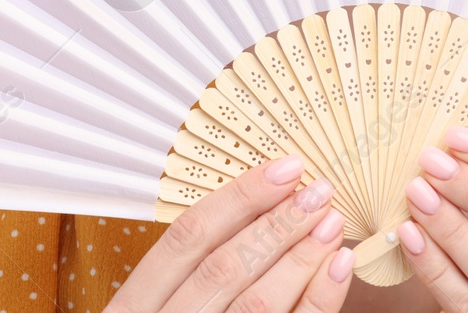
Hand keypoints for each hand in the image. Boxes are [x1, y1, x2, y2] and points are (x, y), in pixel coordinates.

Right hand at [106, 154, 354, 312]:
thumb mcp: (153, 312)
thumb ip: (188, 276)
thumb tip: (256, 211)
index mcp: (130, 309)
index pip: (185, 239)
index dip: (239, 198)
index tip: (284, 168)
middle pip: (224, 267)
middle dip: (278, 223)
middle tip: (319, 190)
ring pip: (256, 306)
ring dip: (300, 259)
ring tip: (331, 225)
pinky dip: (316, 302)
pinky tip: (337, 272)